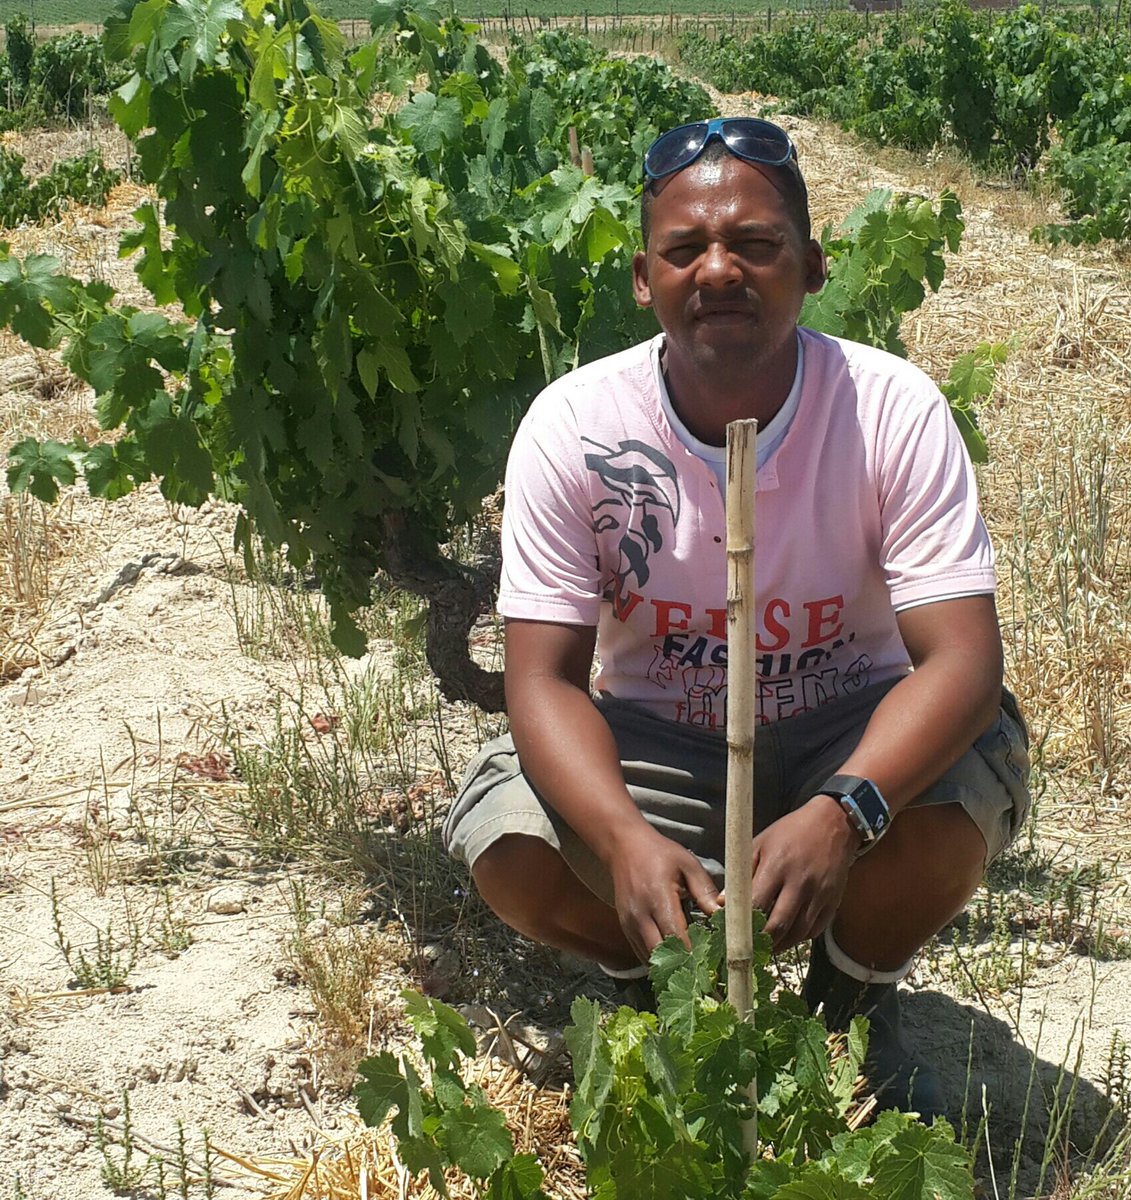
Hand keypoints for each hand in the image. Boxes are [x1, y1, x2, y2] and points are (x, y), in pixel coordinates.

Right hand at [607, 826, 721, 962]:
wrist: (624, 847)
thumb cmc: (658, 853)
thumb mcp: (687, 864)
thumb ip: (705, 891)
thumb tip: (722, 915)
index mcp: (658, 897)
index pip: (676, 937)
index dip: (693, 953)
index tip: (710, 962)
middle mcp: (640, 915)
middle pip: (660, 954)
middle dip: (682, 964)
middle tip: (703, 971)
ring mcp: (629, 923)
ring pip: (649, 959)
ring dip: (669, 965)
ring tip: (690, 967)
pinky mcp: (625, 928)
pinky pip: (641, 953)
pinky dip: (658, 959)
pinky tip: (674, 957)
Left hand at [746, 796, 859, 952]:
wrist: (833, 823)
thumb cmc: (791, 831)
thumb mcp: (760, 842)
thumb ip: (742, 873)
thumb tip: (724, 902)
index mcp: (777, 866)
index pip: (757, 904)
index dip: (742, 924)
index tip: (731, 933)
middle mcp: (800, 883)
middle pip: (778, 925)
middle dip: (761, 942)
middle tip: (749, 949)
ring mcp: (820, 895)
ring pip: (798, 933)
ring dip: (780, 945)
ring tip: (766, 947)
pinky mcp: (833, 902)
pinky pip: (815, 930)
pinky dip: (799, 938)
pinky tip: (788, 936)